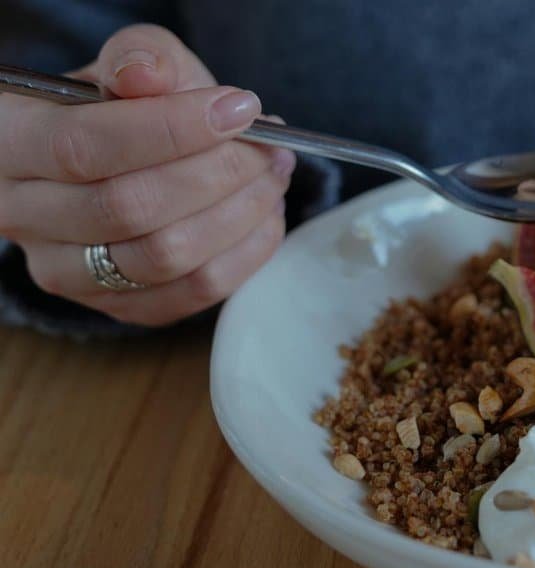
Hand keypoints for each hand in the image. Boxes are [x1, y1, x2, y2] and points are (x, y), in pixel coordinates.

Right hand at [0, 24, 295, 325]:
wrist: (128, 157)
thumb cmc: (129, 105)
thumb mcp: (133, 63)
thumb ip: (141, 59)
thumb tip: (146, 76)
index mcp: (9, 141)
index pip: (83, 146)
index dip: (171, 130)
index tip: (239, 110)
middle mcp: (23, 215)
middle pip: (130, 207)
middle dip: (218, 173)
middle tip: (269, 147)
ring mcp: (66, 270)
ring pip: (166, 255)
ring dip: (240, 214)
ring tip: (273, 174)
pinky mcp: (117, 305)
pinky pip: (193, 292)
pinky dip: (245, 253)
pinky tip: (265, 214)